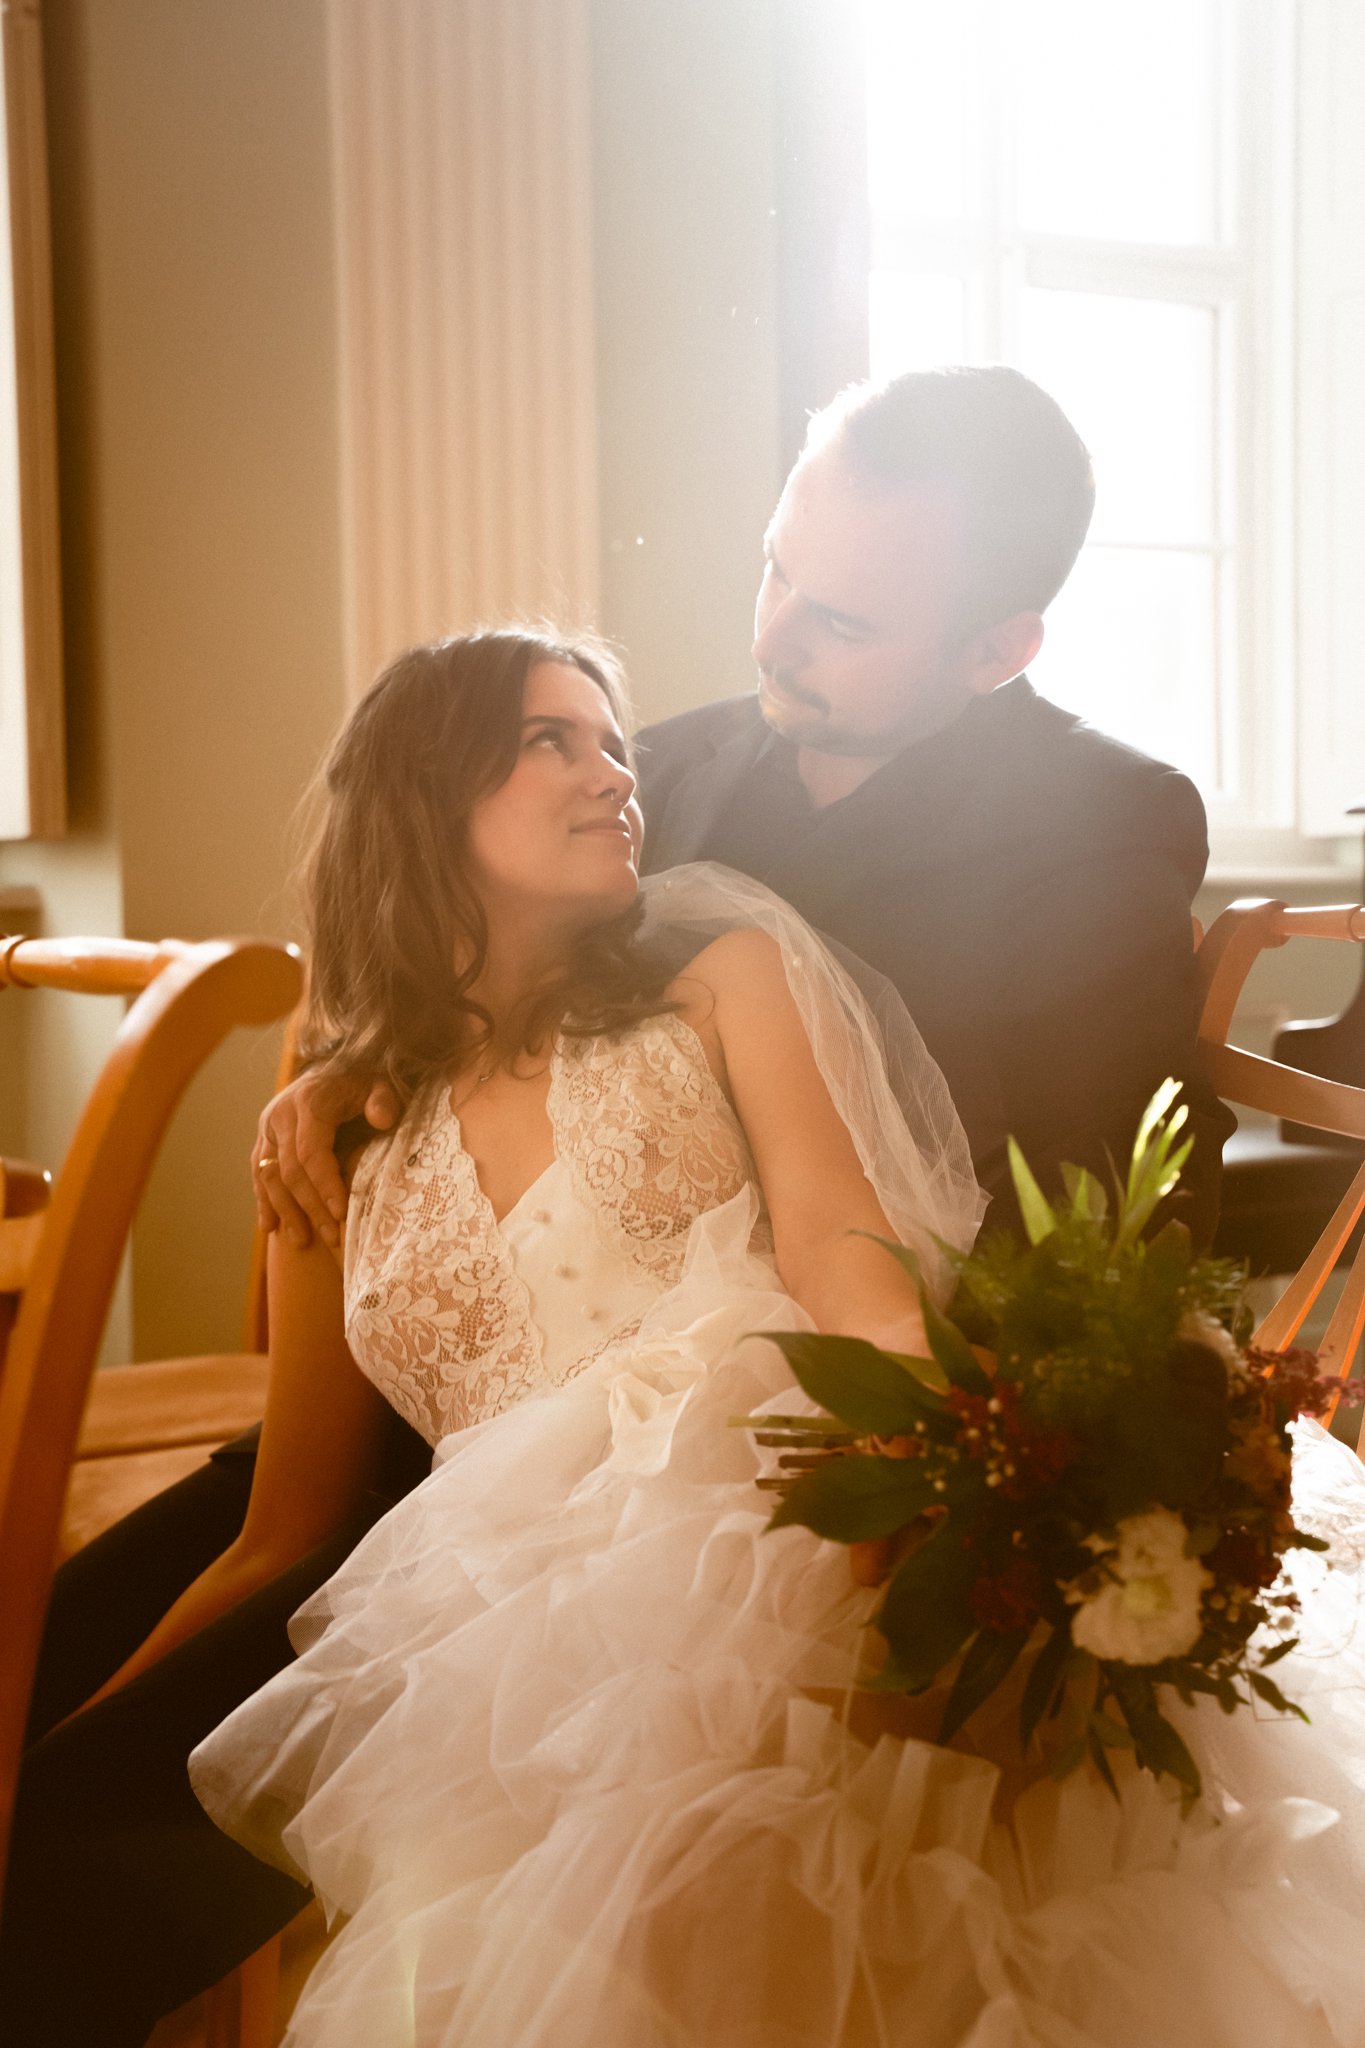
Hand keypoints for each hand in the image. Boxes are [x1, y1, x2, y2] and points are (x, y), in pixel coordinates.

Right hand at [253, 1071, 399, 1248]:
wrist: (333, 1066)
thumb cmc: (362, 1082)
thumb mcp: (380, 1084)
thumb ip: (383, 1100)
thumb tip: (382, 1119)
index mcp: (309, 1102)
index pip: (311, 1152)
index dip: (325, 1185)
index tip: (341, 1215)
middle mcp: (281, 1114)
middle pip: (290, 1170)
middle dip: (310, 1207)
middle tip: (332, 1238)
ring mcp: (268, 1127)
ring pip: (269, 1176)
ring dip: (285, 1211)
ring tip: (302, 1242)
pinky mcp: (263, 1138)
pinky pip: (259, 1173)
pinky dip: (264, 1201)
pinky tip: (269, 1228)